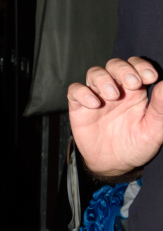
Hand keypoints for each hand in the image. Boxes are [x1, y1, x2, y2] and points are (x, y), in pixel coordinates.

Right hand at [67, 56, 162, 174]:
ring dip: (104, 79)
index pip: (136, 66)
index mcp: (135, 90)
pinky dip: (83, 93)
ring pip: (95, 73)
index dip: (142, 66)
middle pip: (115, 65)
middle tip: (132, 83)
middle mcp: (115, 88)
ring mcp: (96, 96)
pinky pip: (75, 90)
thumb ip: (160, 108)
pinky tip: (94, 104)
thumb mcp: (153, 130)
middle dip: (123, 70)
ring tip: (112, 95)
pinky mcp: (79, 106)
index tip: (151, 77)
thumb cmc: (135, 145)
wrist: (113, 165)